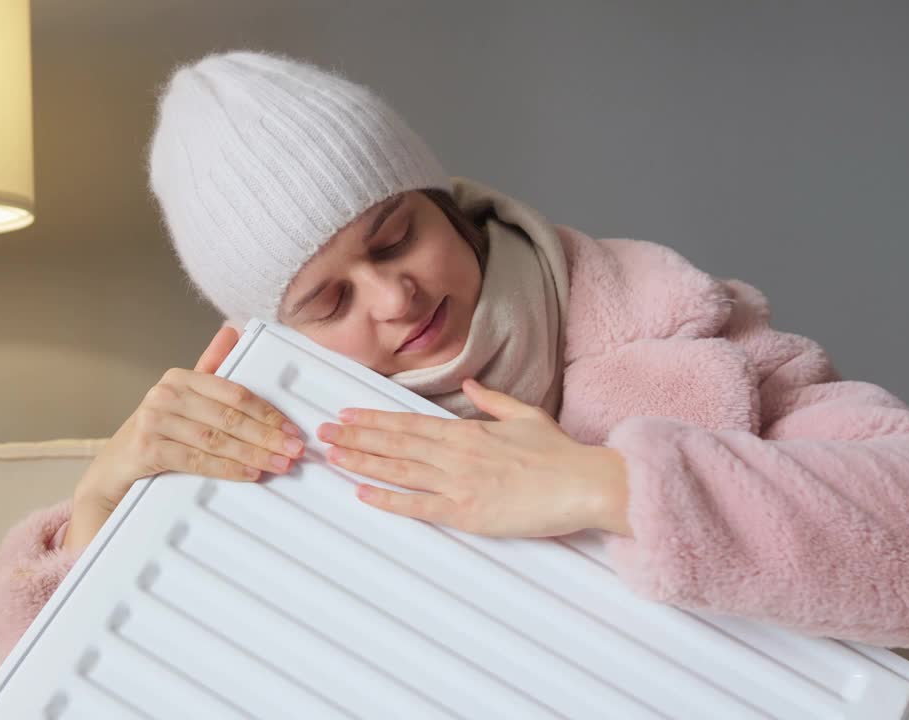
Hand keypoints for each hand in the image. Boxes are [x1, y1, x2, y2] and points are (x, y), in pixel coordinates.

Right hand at [68, 326, 304, 550]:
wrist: (113, 471)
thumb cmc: (155, 434)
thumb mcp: (183, 400)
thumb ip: (209, 368)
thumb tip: (232, 330)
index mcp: (180, 378)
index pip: (235, 393)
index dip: (267, 412)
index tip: (291, 428)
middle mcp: (165, 394)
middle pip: (229, 416)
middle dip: (267, 435)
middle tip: (294, 450)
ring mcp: (154, 421)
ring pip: (217, 439)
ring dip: (253, 454)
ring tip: (279, 464)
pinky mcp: (147, 448)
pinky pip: (197, 460)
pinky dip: (227, 468)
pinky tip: (249, 473)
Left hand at [317, 378, 631, 537]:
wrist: (585, 483)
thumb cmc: (560, 454)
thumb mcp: (525, 415)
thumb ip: (491, 401)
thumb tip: (469, 385)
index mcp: (468, 431)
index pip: (409, 423)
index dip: (374, 419)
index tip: (347, 413)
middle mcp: (456, 454)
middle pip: (395, 443)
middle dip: (356, 436)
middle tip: (323, 432)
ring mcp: (459, 483)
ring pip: (399, 470)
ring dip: (362, 462)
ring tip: (333, 455)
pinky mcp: (467, 513)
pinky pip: (418, 506)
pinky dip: (388, 499)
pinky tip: (362, 493)